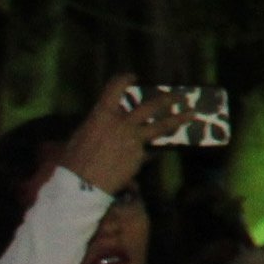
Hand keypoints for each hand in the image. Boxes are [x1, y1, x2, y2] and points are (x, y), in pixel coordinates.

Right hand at [52, 76, 179, 202]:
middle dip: (167, 99)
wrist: (81, 186)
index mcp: (102, 115)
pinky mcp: (140, 156)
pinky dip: (149, 153)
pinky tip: (149, 156)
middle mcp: (122, 123)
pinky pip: (148, 152)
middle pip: (150, 106)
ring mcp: (134, 139)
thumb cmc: (72, 162)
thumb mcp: (79, 137)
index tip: (133, 77)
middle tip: (180, 96)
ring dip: (177, 119)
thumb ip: (96, 127)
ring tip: (191, 114)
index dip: (124, 79)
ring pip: (161, 127)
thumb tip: (102, 125)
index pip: (115, 88)